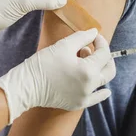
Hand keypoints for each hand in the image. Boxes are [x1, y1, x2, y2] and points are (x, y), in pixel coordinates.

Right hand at [0, 29, 115, 123]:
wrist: (27, 85)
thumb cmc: (43, 64)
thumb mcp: (64, 45)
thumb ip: (82, 37)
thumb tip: (94, 32)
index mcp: (88, 70)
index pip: (104, 54)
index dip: (100, 42)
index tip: (94, 36)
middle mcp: (90, 86)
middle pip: (109, 69)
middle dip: (105, 56)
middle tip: (95, 48)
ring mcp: (85, 97)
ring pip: (102, 82)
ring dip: (99, 69)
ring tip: (85, 60)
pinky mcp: (78, 104)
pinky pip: (95, 98)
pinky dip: (101, 93)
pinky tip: (105, 91)